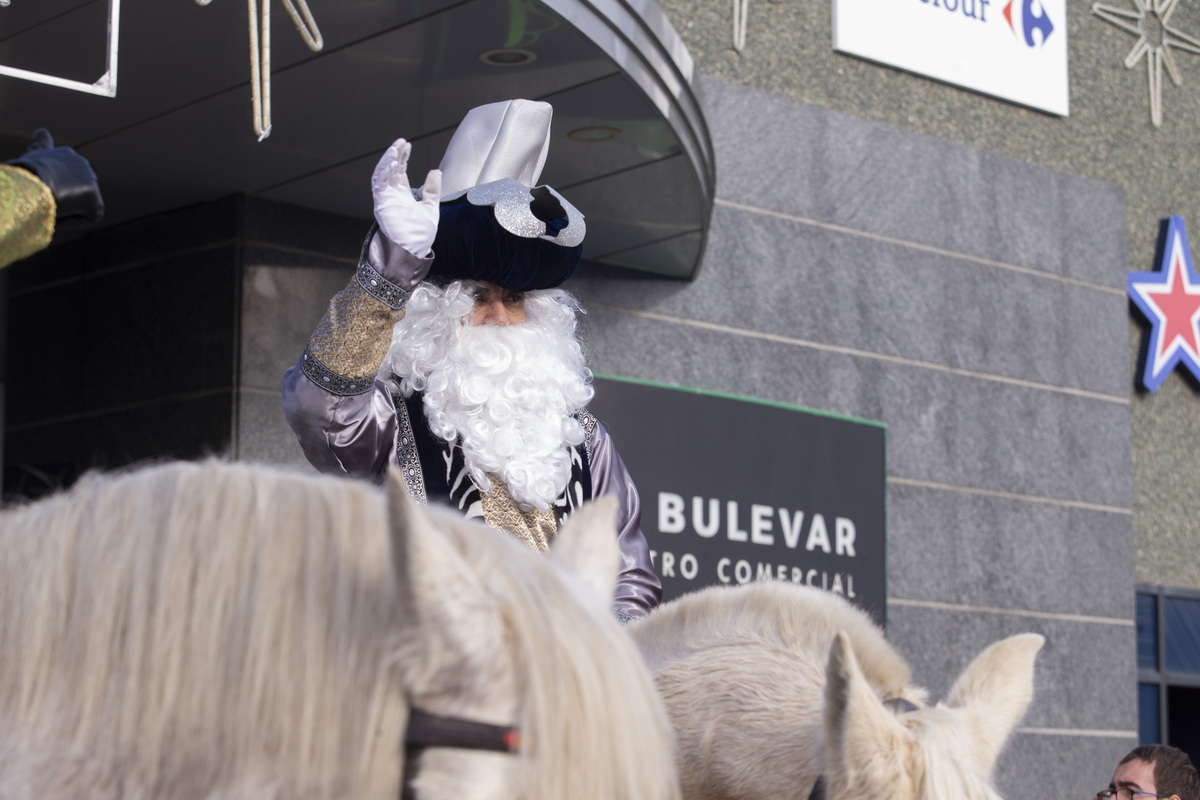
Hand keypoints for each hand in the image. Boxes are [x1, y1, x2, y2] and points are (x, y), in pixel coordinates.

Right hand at [6, 128, 103, 224]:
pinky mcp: (95, 198)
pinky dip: (72, 220)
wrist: (34, 181)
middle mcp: (82, 163)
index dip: (55, 181)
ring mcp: (89, 180)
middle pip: (72, 190)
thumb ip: (41, 145)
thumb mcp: (32, 155)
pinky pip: (86, 217)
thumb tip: (42, 131)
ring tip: (50, 206)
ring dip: (67, 209)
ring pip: (79, 204)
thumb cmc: (27, 171)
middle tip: (45, 200)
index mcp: (66, 153)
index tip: (46, 183)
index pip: (64, 168)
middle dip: (62, 197)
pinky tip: (58, 213)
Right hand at [371, 138, 440, 257]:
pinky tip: (394, 164)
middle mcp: (392, 194)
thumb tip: (436, 171)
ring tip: (396, 149)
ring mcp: (385, 198)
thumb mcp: (431, 207)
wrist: (414, 249)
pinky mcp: (381, 204)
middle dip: (394, 154)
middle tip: (401, 142)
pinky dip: (384, 173)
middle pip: (389, 168)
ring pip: (381, 174)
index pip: (399, 170)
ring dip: (387, 161)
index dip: (402, 156)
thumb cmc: (421, 234)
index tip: (407, 144)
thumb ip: (432, 190)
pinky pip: (378, 184)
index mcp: (402, 193)